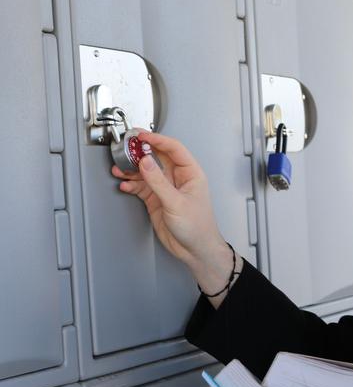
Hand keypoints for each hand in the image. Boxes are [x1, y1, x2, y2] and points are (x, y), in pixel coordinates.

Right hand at [112, 131, 233, 293]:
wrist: (195, 250)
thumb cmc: (198, 227)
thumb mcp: (176, 203)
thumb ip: (158, 181)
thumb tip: (145, 162)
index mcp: (190, 173)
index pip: (173, 149)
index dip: (157, 140)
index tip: (141, 136)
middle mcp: (178, 178)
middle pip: (157, 157)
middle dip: (141, 152)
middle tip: (126, 147)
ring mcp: (166, 189)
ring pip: (147, 172)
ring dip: (132, 170)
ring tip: (120, 168)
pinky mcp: (157, 200)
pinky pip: (142, 187)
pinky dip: (132, 185)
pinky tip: (125, 184)